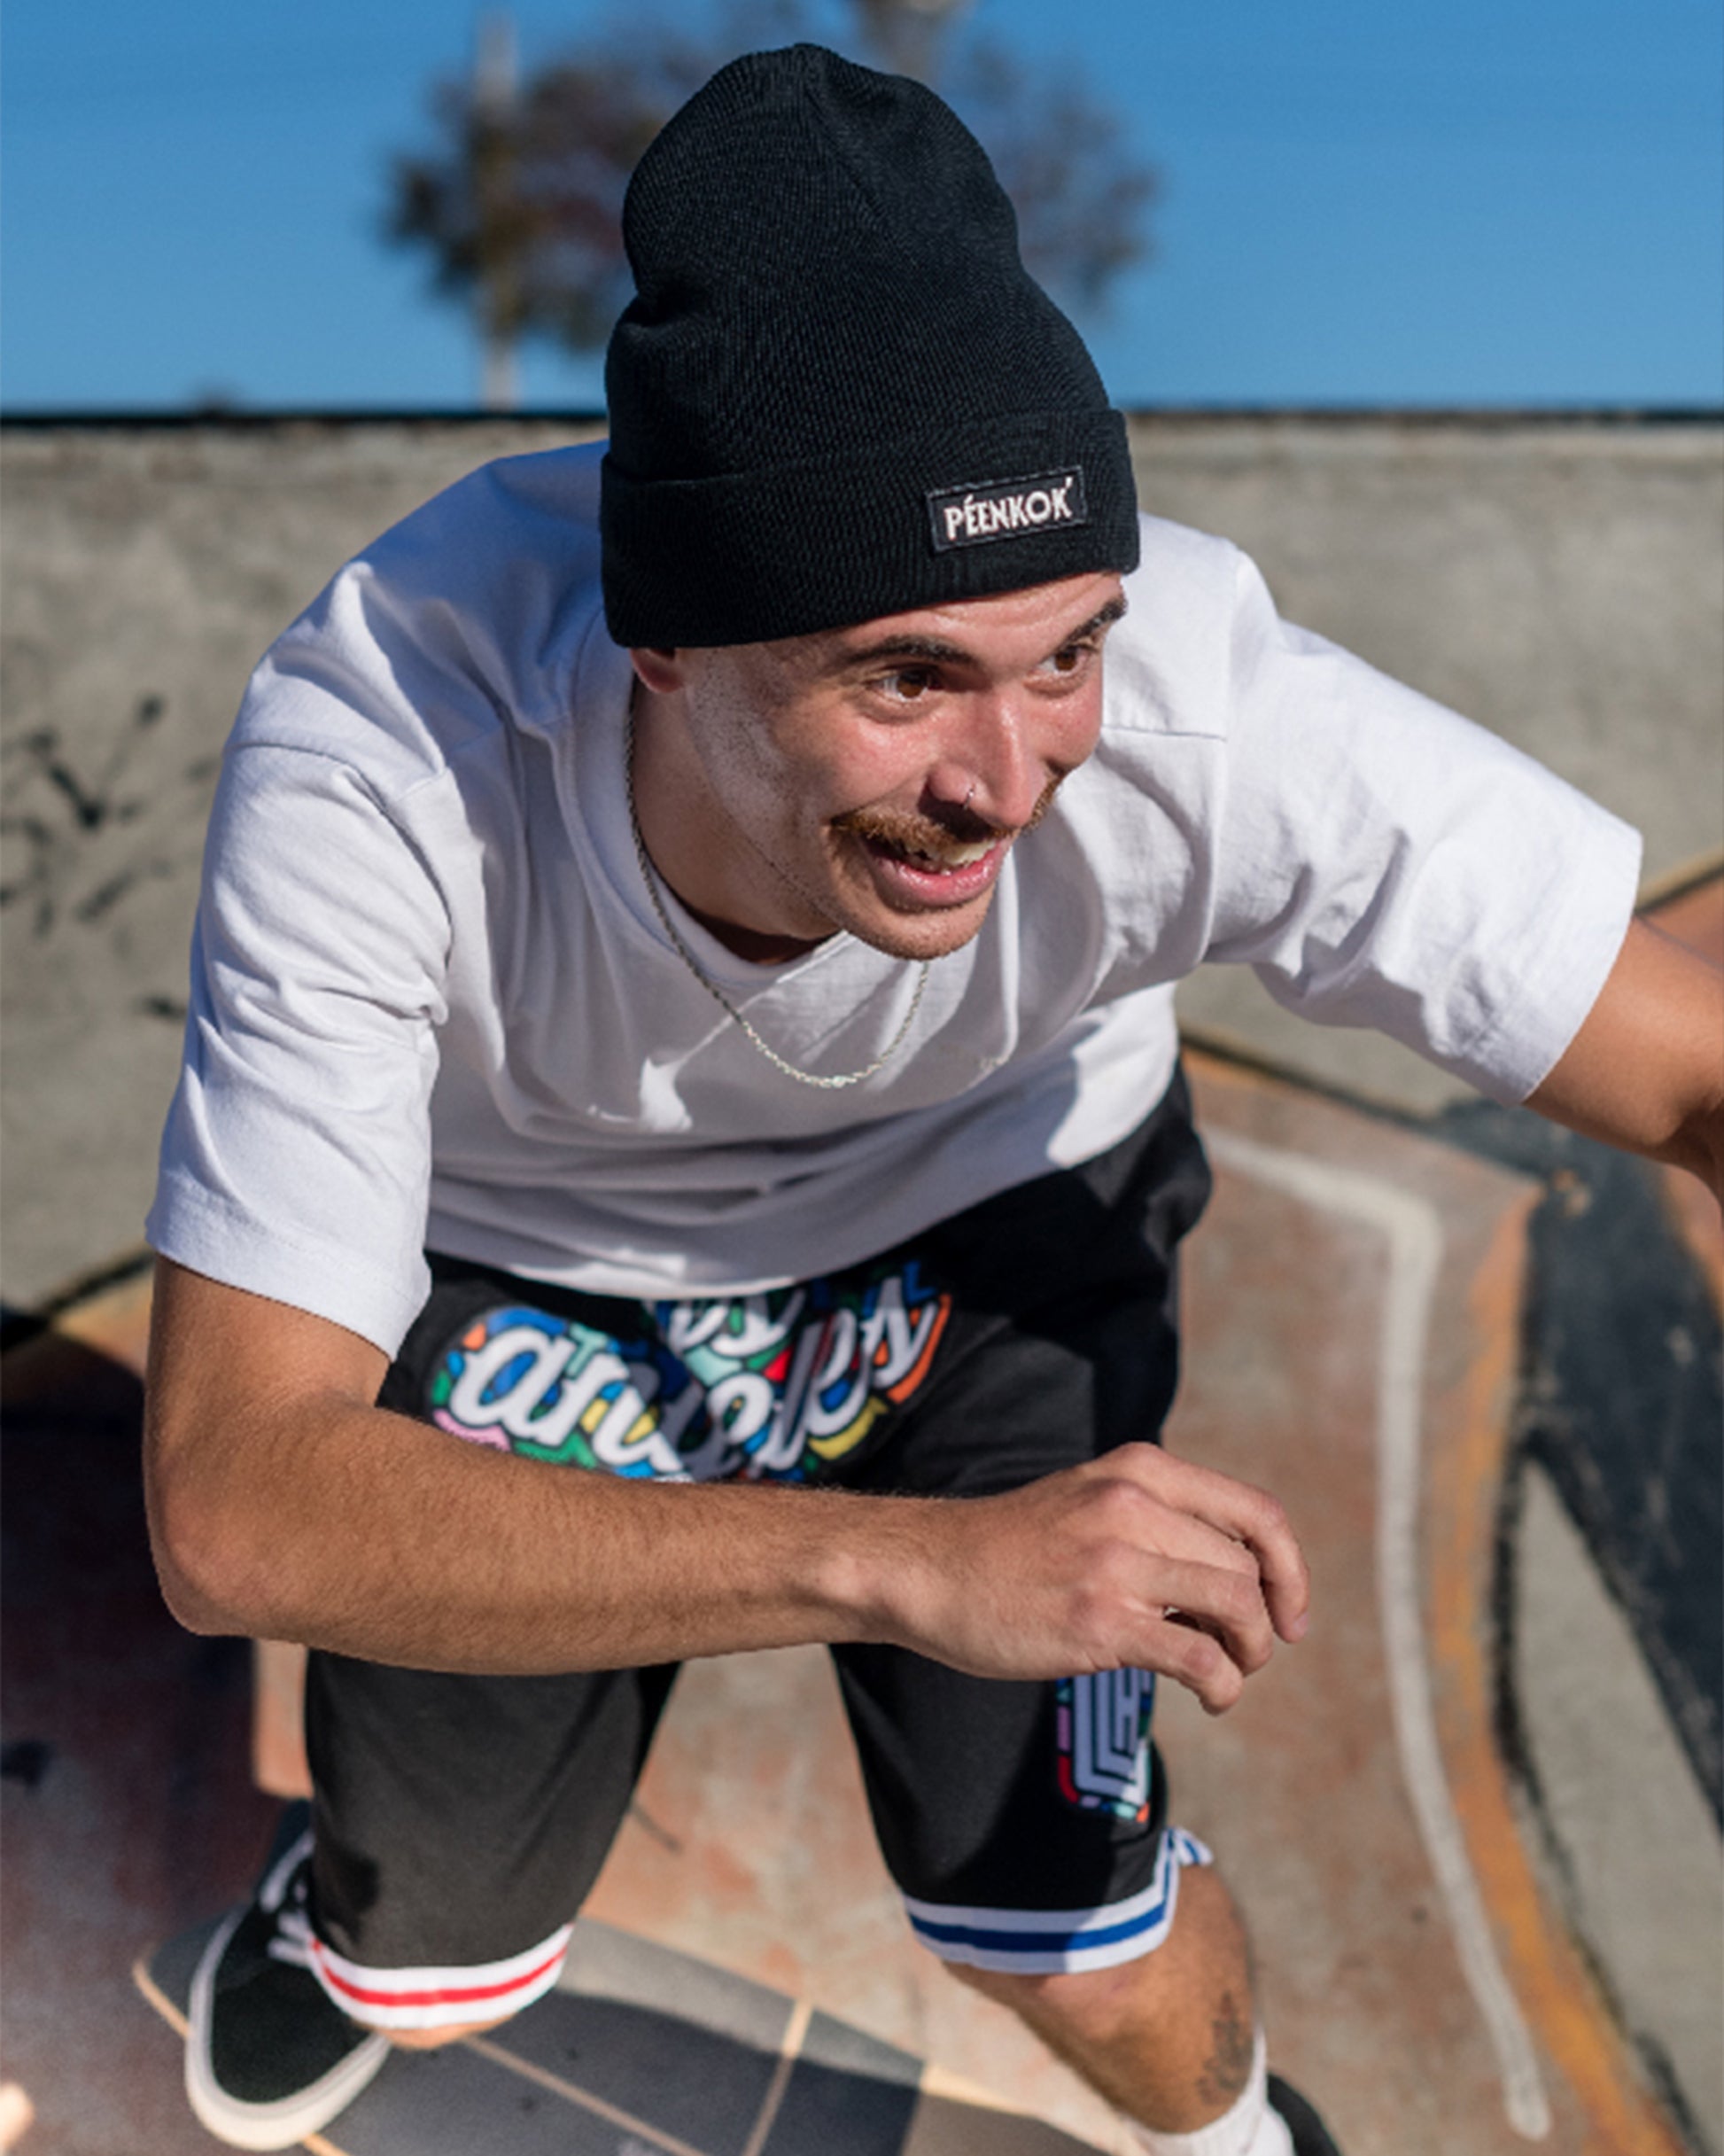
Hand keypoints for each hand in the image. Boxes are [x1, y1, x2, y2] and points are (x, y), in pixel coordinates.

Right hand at [880, 1443, 1308, 1713]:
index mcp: (1140, 1470)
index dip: (1291, 1569)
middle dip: (1265, 1622)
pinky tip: (1211, 1698)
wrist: (929, 1570)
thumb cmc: (1011, 1547)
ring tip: (1230, 1674)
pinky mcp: (1100, 1622)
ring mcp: (1116, 1563)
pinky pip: (1200, 1658)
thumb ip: (1157, 1517)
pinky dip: (1224, 1686)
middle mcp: (1134, 1505)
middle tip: (1246, 1654)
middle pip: (1249, 1569)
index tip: (1291, 1614)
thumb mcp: (1090, 1497)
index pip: (1257, 1513)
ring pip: (1237, 1608)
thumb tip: (1238, 1576)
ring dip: (1250, 1653)